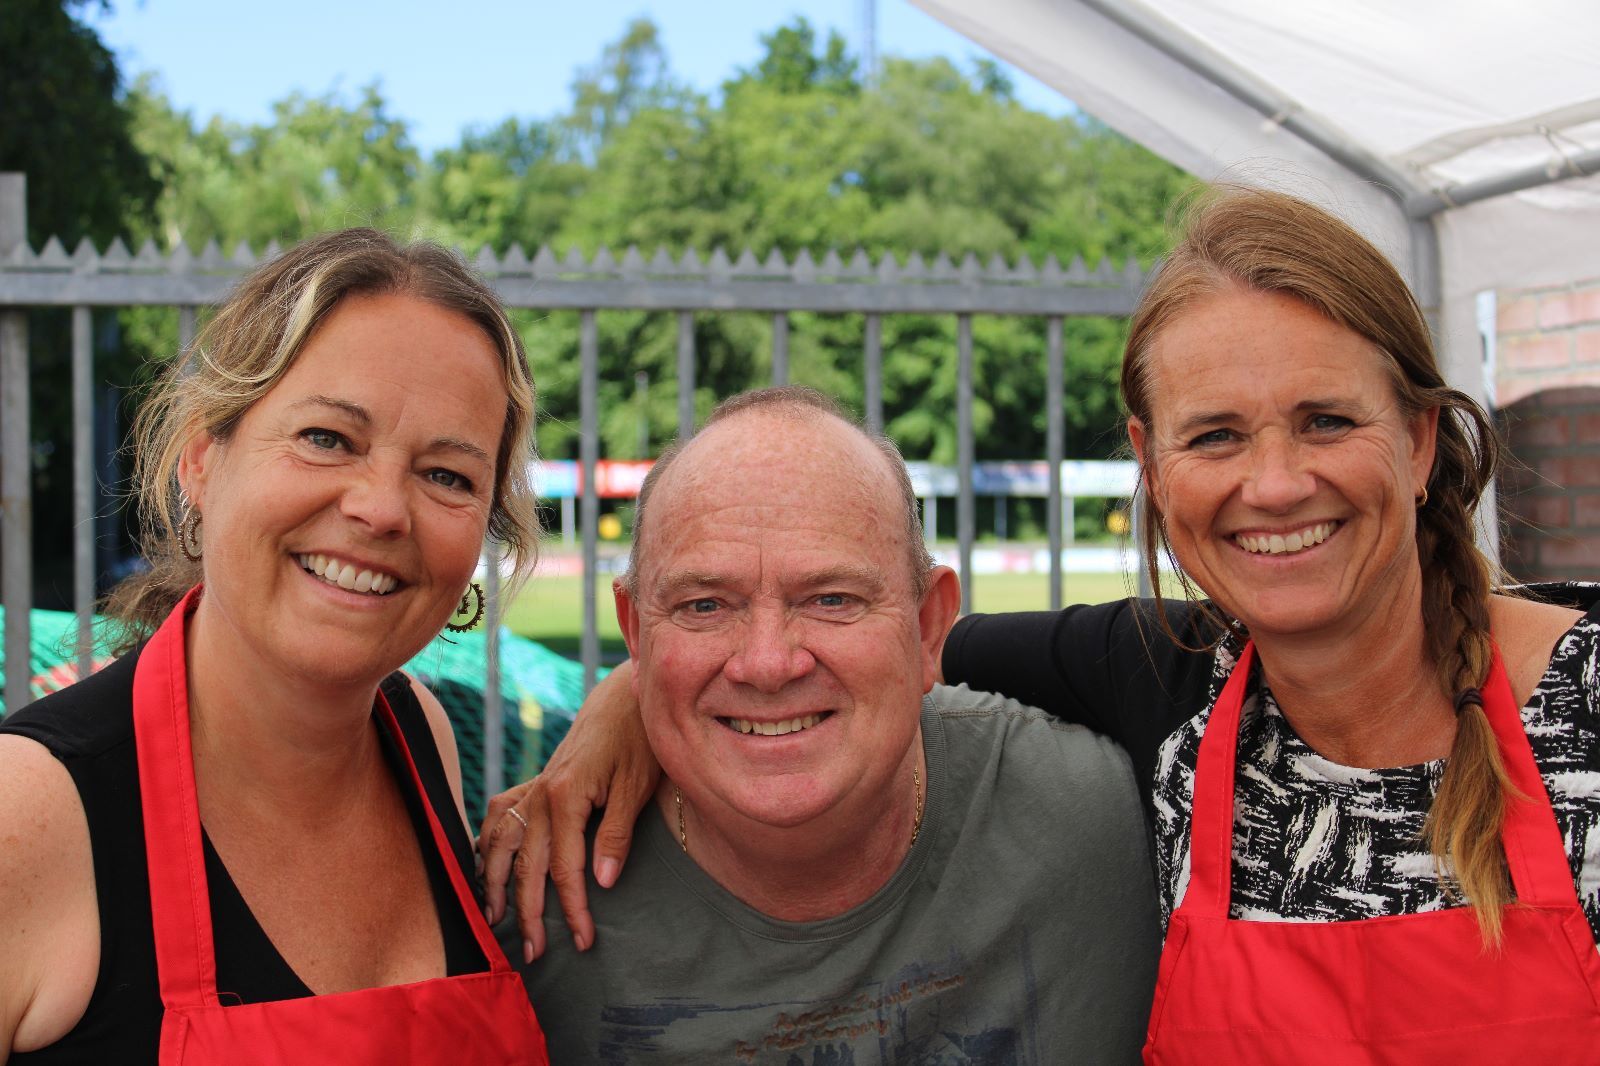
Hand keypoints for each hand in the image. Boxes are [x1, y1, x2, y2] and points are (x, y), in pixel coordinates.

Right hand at [478, 660, 658, 961]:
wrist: (624, 700)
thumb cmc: (637, 741)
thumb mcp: (636, 787)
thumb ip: (617, 833)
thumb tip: (602, 881)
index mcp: (566, 796)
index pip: (564, 867)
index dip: (573, 908)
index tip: (583, 940)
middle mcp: (540, 794)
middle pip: (526, 865)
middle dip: (528, 912)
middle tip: (534, 952)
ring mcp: (532, 788)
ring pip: (501, 843)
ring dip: (494, 883)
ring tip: (494, 920)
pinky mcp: (533, 784)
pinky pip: (499, 817)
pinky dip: (487, 843)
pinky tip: (484, 868)